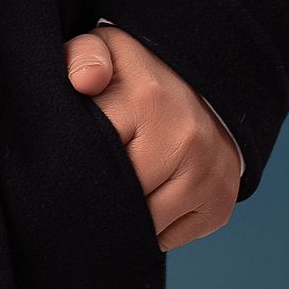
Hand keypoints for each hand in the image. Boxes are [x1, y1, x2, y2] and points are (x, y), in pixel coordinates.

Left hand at [64, 23, 240, 251]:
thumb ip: (84, 57)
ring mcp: (207, 176)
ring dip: (126, 214)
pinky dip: (151, 226)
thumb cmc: (141, 75)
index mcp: (148, 100)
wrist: (206, 89)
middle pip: (120, 195)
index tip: (68, 159)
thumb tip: (84, 81)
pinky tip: (148, 195)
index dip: (76, 160)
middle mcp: (185, 140)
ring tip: (118, 185)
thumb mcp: (109, 50)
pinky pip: (167, 238)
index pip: (96, 154)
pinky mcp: (220, 205)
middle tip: (90, 178)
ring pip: (144, 224)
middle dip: (100, 191)